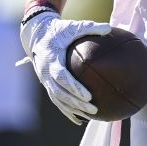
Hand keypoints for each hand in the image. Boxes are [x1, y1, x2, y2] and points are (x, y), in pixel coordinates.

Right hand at [21, 9, 112, 124]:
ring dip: (73, 109)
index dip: (74, 87)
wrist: (37, 34)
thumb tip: (109, 28)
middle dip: (76, 103)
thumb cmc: (59, 30)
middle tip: (94, 109)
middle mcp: (45, 72)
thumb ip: (90, 27)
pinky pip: (57, 100)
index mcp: (51, 59)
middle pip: (60, 93)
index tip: (88, 95)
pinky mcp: (47, 84)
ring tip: (91, 115)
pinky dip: (67, 110)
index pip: (62, 77)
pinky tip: (80, 119)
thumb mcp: (73, 26)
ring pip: (58, 99)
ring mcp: (44, 80)